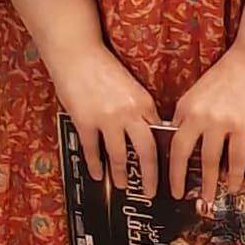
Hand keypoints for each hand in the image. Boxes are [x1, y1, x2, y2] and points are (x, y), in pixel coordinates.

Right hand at [43, 41, 167, 200]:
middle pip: (147, 152)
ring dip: (121, 174)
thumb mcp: (130, 86)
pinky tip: (98, 174)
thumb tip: (147, 131)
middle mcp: (130, 112)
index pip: (159, 134)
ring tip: (123, 185)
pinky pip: (92, 149)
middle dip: (151, 176)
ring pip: (119, 155)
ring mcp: (107, 118)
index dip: (164, 154)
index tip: (168, 169)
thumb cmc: (102, 66)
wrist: (77, 53)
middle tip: (153, 192)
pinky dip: (95, 164)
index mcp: (144, 102)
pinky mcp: (85, 121)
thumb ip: (138, 109)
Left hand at [167, 50, 244, 198]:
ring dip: (208, 183)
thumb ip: (193, 113)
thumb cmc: (231, 73)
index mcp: (185, 105)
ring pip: (209, 160)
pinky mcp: (243, 127)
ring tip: (207, 198)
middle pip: (182, 153)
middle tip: (178, 195)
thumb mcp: (201, 90)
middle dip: (177, 178)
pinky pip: (235, 158)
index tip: (165, 174)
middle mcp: (198, 115)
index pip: (171, 138)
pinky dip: (233, 176)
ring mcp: (220, 122)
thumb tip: (188, 138)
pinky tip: (232, 187)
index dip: (167, 159)